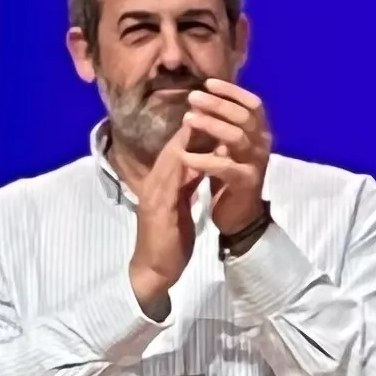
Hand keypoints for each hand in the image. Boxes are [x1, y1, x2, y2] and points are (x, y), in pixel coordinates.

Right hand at [128, 125, 207, 309]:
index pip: (181, 147)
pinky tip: (203, 156)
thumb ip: (187, 184)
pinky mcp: (159, 208)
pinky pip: (174, 181)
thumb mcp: (181, 205)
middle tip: (218, 106)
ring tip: (213, 121)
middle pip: (177, 144)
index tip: (220, 113)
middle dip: (196, 125)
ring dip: (191, 139)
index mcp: (164, 181)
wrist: (154, 269)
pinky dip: (188, 166)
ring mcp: (155, 193)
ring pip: (173, 156)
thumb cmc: (169, 239)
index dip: (199, 128)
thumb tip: (201, 164)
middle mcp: (156, 181)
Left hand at [184, 80, 274, 240]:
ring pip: (237, 137)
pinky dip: (204, 160)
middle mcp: (262, 145)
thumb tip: (199, 98)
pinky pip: (225, 166)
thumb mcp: (226, 147)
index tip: (208, 83)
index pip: (253, 104)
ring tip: (188, 119)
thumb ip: (220, 125)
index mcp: (258, 133)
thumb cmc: (229, 176)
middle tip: (193, 97)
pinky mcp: (246, 182)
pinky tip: (185, 155)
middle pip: (244, 116)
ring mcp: (256, 163)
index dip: (232, 92)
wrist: (238, 215)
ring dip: (211, 125)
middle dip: (217, 104)